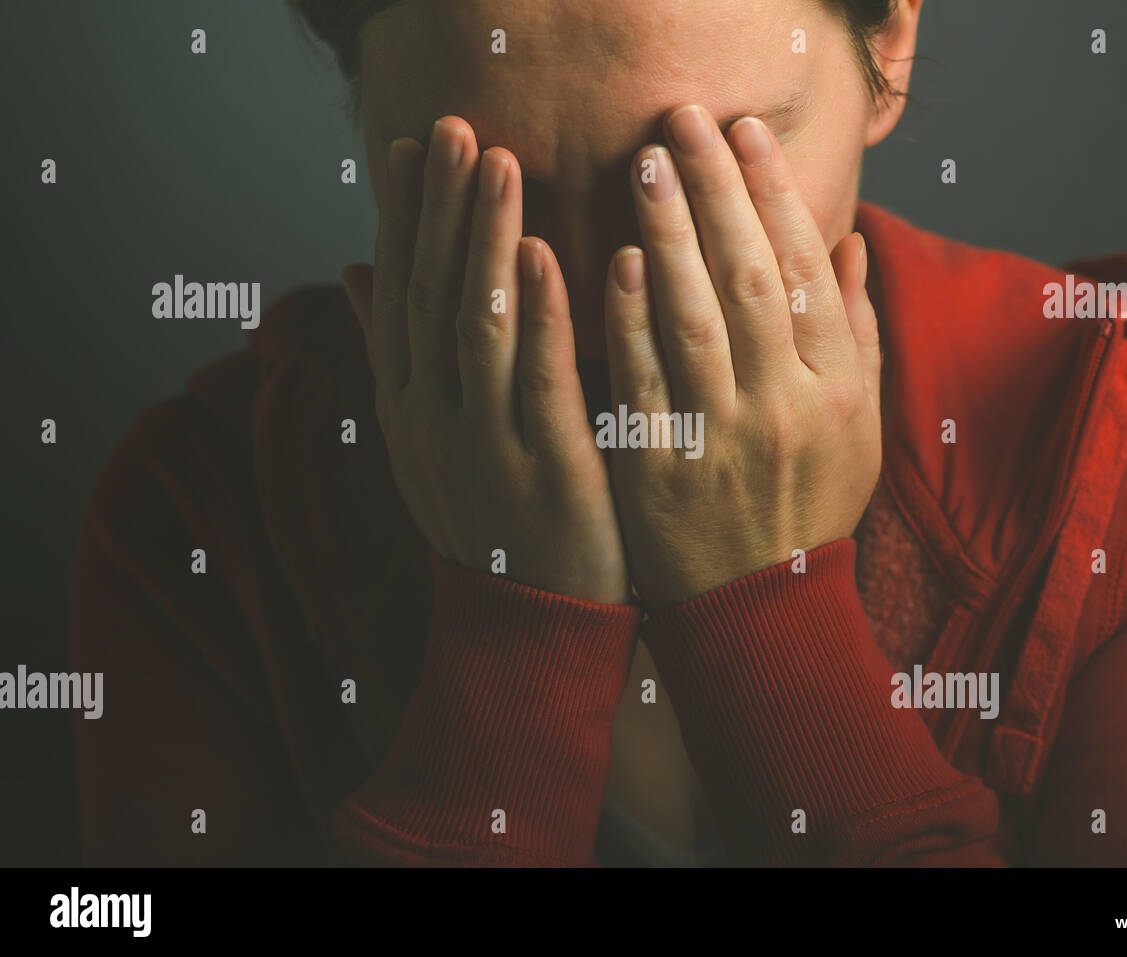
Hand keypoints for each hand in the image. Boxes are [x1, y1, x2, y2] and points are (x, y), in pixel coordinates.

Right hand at [342, 117, 630, 604]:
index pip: (400, 295)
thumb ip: (399, 356)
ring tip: (498, 164)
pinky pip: (538, 380)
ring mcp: (485, 445)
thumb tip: (356, 274)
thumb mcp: (428, 438)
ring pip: (477, 326)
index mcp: (408, 408)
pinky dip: (539, 314)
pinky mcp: (545, 469)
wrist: (526, 625)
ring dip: (484, 241)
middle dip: (442, 209)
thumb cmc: (489, 518)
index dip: (404, 218)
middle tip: (455, 128)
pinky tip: (543, 254)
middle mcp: (433, 420)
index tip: (411, 146)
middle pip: (431, 296)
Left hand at [601, 106, 880, 609]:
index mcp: (835, 388)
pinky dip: (629, 322)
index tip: (744, 132)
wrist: (761, 607)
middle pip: (751, 278)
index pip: (806, 270)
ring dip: (669, 236)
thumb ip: (854, 334)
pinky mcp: (661, 471)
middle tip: (682, 120)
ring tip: (645, 165)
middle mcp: (785, 407)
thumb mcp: (858, 427)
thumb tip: (848, 245)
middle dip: (717, 192)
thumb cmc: (809, 506)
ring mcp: (721, 440)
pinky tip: (613, 262)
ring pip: (696, 320)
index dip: (775, 194)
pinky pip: (644, 385)